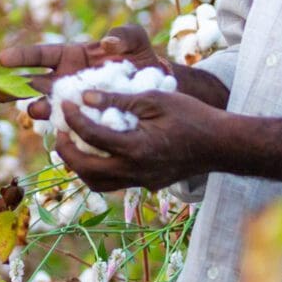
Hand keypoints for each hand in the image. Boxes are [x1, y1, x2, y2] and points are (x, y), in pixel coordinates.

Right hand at [0, 24, 161, 120]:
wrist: (156, 88)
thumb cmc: (140, 58)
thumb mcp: (135, 40)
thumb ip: (125, 35)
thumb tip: (108, 43)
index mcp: (71, 56)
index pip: (41, 54)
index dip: (22, 56)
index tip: (2, 58)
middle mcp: (66, 79)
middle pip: (33, 83)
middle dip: (14, 87)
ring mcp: (72, 101)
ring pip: (46, 106)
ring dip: (37, 108)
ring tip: (34, 111)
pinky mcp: (83, 119)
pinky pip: (67, 124)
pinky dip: (60, 126)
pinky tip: (57, 130)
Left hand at [52, 87, 225, 191]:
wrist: (221, 144)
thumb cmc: (192, 116)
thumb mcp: (156, 99)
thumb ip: (119, 99)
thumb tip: (86, 96)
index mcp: (136, 148)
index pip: (92, 135)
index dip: (73, 117)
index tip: (66, 102)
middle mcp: (135, 170)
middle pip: (85, 169)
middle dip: (66, 150)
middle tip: (60, 130)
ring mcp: (141, 182)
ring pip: (97, 182)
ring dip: (79, 165)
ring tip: (74, 143)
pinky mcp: (147, 184)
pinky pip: (114, 182)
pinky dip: (99, 169)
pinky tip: (100, 150)